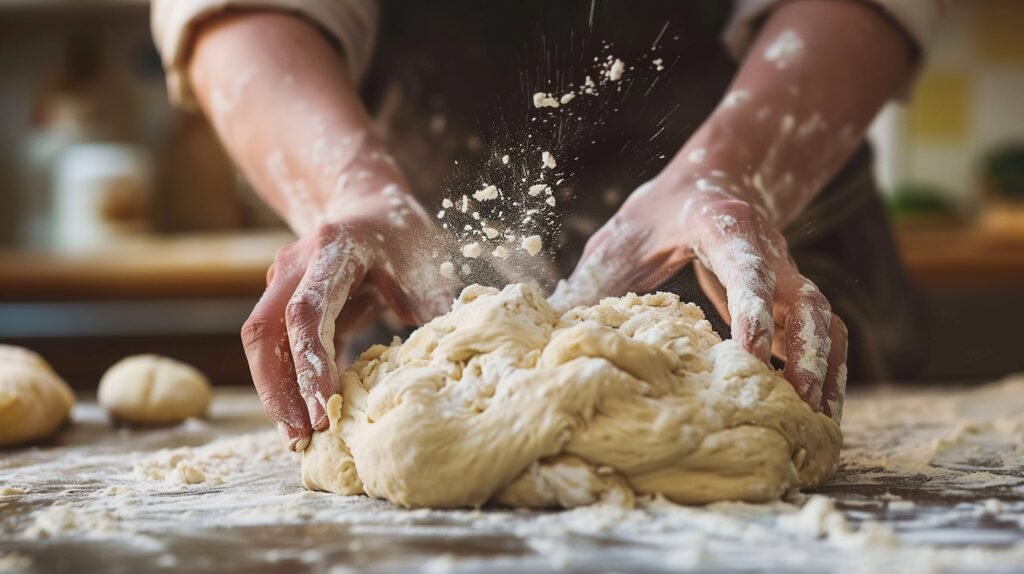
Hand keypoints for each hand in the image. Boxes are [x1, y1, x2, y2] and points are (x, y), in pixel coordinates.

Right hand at [242, 191, 455, 450]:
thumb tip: (443, 366)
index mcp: (333, 249)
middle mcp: (295, 265)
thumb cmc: (401, 235)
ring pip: (264, 344)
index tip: (325, 408)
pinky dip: (287, 382)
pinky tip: (305, 417)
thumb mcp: (423, 263)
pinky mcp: (285, 304)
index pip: (308, 312)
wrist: (368, 204)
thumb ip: (431, 310)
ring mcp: (283, 283)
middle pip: (265, 332)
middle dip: (278, 389)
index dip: (311, 363)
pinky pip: (278, 348)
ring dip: (277, 392)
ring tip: (298, 440)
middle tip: (300, 438)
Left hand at [551, 174, 846, 421]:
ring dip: (824, 371)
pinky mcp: (788, 296)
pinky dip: (825, 369)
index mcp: (726, 228)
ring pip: (823, 321)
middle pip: (807, 302)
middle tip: (798, 406)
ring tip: (818, 424)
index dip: (753, 314)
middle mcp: (769, 252)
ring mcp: (785, 275)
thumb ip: (597, 276)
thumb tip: (550, 323)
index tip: (747, 361)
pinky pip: (819, 332)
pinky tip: (814, 409)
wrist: (713, 180)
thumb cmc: (662, 210)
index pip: (748, 271)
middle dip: (806, 354)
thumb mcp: (625, 235)